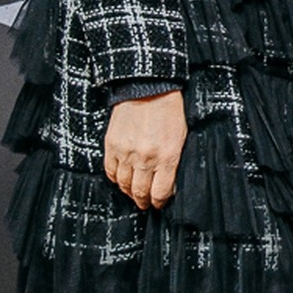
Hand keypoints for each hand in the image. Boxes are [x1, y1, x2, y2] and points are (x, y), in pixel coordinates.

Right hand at [104, 90, 187, 209]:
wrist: (148, 88)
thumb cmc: (169, 111)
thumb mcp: (181, 137)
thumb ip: (174, 162)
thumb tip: (169, 183)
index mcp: (167, 156)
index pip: (160, 193)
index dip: (159, 202)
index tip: (158, 203)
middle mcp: (145, 158)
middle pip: (140, 192)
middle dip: (143, 201)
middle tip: (145, 203)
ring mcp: (126, 152)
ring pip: (124, 185)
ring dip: (129, 192)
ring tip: (133, 193)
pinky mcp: (112, 145)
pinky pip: (110, 171)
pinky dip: (116, 178)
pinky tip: (121, 179)